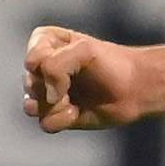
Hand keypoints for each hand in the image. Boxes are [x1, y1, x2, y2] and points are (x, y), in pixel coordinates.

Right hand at [23, 25, 148, 131]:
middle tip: (80, 82)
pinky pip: (44, 123)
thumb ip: (54, 65)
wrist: (134, 88)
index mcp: (43, 43)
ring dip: (56, 106)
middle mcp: (40, 68)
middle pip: (30, 84)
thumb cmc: (111, 64)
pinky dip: (63, 119)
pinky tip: (77, 111)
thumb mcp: (83, 51)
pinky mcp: (54, 114)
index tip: (79, 61)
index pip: (32, 61)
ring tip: (74, 99)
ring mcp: (45, 92)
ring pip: (31, 106)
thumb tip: (47, 99)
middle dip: (57, 86)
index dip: (54, 67)